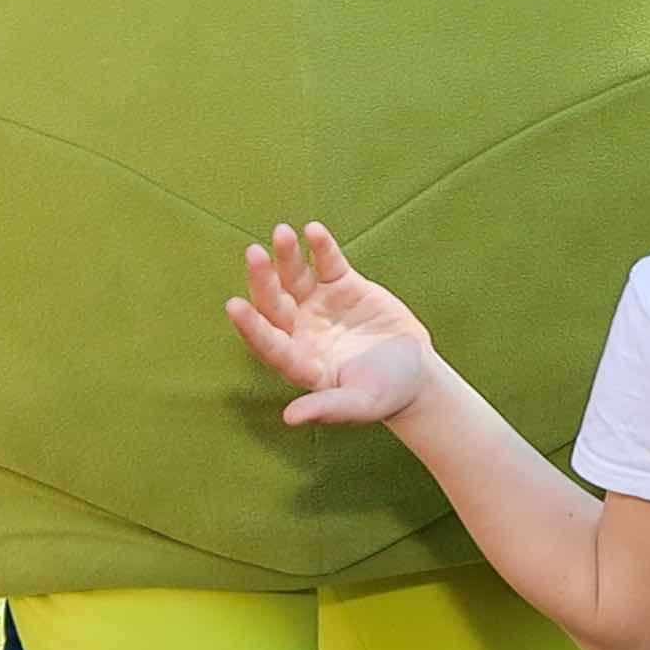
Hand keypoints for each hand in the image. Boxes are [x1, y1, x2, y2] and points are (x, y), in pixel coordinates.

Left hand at [228, 223, 439, 428]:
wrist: (415, 372)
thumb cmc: (385, 394)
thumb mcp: (360, 404)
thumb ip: (327, 408)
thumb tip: (290, 418)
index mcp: (299, 362)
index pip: (268, 343)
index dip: (251, 326)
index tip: (234, 306)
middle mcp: (301, 331)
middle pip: (274, 303)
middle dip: (263, 280)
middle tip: (254, 254)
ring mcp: (320, 306)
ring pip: (295, 278)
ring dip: (286, 256)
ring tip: (282, 233)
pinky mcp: (343, 286)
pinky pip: (327, 264)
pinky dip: (321, 248)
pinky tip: (313, 230)